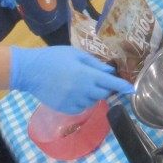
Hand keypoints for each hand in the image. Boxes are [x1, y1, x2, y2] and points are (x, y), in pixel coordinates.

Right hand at [10, 46, 134, 112]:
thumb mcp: (76, 54)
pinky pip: (82, 108)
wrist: (30, 71)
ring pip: (93, 101)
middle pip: (104, 93)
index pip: (111, 82)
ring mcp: (74, 101)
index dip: (123, 86)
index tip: (132, 90)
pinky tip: (74, 92)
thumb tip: (110, 71)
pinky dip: (83, 102)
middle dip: (105, 87)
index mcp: (87, 74)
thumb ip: (94, 64)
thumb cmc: (53, 57)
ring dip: (93, 94)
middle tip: (98, 79)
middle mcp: (83, 90)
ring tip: (82, 84)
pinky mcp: (66, 108)